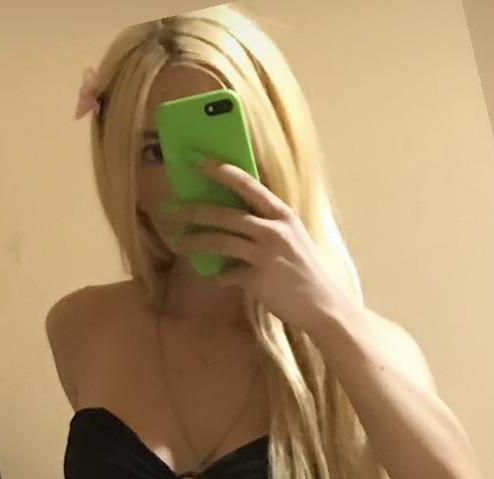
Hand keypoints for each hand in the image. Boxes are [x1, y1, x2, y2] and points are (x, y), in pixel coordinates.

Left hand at [167, 151, 350, 335]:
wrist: (322, 304)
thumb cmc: (303, 270)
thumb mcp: (291, 237)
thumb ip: (267, 223)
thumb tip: (233, 214)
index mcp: (282, 214)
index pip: (247, 183)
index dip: (219, 169)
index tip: (195, 159)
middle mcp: (274, 230)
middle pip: (225, 213)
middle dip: (194, 209)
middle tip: (171, 208)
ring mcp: (265, 254)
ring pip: (220, 241)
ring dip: (194, 240)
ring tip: (176, 241)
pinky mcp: (258, 279)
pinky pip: (227, 274)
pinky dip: (218, 275)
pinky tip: (215, 276)